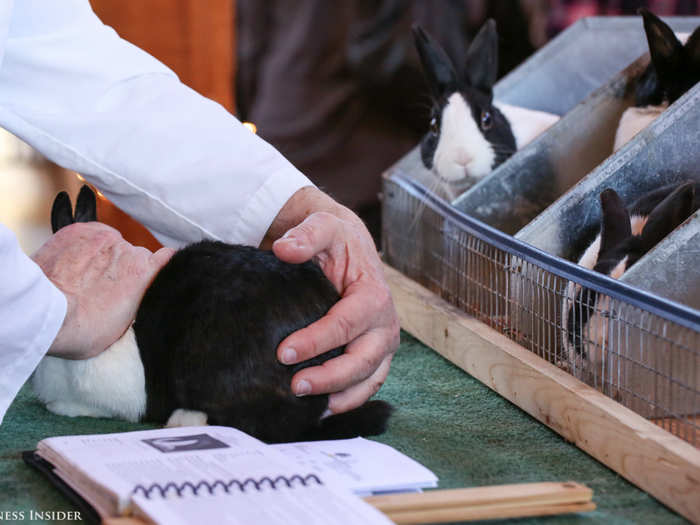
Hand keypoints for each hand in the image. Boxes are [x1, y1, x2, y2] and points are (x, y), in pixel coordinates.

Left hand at [32, 222, 173, 359]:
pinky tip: (75, 262)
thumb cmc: (82, 329)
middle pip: (135, 254)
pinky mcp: (77, 230)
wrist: (42, 314)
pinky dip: (86, 244)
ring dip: (104, 256)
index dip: (157, 268)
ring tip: (85, 276)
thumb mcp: (125, 326)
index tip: (149, 277)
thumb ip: (139, 302)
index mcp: (144, 273)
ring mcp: (102, 237)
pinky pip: (90, 233)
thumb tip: (141, 296)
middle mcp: (128, 249)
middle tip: (107, 287)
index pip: (167, 258)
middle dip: (125, 267)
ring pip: (111, 243)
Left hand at [268, 188, 399, 413]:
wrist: (348, 247)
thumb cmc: (335, 240)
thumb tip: (284, 250)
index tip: (283, 352)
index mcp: (374, 295)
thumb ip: (306, 235)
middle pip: (362, 360)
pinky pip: (367, 385)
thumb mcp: (322, 226)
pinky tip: (323, 410)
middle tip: (295, 386)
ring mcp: (382, 343)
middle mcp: (384, 323)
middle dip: (330, 377)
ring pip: (368, 379)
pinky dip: (350, 400)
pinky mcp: (375, 356)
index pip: (345, 325)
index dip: (315, 342)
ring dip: (341, 396)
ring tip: (311, 408)